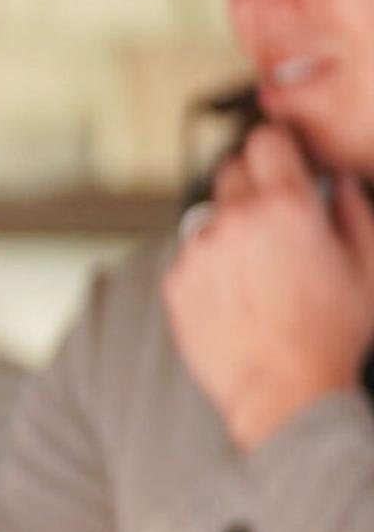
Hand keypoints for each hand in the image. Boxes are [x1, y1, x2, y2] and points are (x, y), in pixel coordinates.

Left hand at [162, 124, 373, 448]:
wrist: (283, 390)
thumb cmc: (330, 334)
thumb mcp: (366, 266)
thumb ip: (353, 211)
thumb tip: (339, 182)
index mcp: (287, 208)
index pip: (266, 141)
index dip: (278, 147)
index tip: (284, 158)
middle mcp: (235, 222)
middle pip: (232, 171)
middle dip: (254, 183)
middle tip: (276, 215)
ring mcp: (200, 251)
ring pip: (210, 215)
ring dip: (230, 226)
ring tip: (260, 265)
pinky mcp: (176, 281)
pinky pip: (192, 255)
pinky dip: (210, 262)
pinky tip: (239, 292)